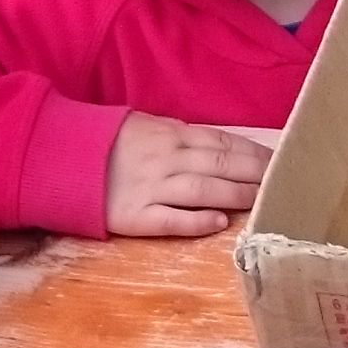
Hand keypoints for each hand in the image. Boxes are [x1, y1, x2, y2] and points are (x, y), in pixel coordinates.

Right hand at [104, 113, 269, 238]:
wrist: (61, 159)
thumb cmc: (107, 142)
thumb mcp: (145, 124)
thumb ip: (180, 134)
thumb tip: (217, 144)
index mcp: (171, 134)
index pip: (223, 142)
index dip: (255, 153)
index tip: (281, 160)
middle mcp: (166, 159)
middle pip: (221, 165)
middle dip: (257, 174)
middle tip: (285, 182)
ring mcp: (152, 188)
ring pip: (204, 191)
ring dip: (237, 195)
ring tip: (262, 201)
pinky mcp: (135, 216)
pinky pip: (172, 219)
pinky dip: (198, 221)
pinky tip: (220, 222)